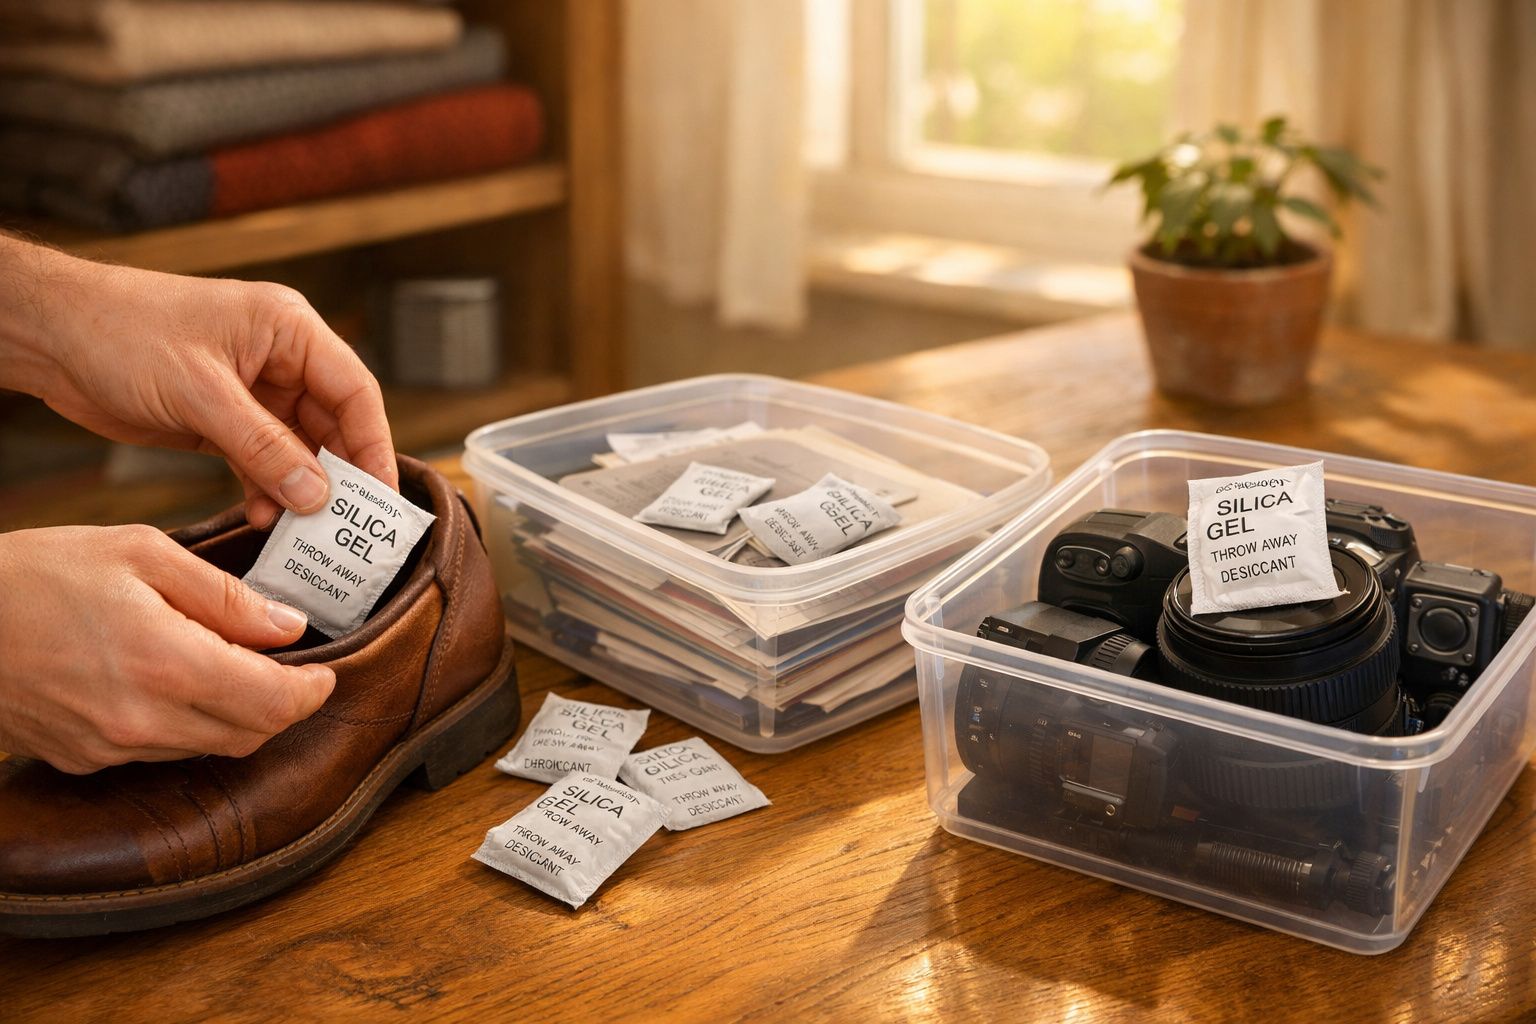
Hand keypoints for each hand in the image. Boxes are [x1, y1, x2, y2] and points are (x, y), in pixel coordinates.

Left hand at [0, 239, 395, 527]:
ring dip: (299, 489)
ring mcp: (252, 391)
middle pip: (333, 424)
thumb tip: (316, 495)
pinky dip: (266, 489)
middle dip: (338, 475)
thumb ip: (262, 446)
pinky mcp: (222, 419)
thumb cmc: (121, 333)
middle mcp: (280, 359)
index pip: (354, 390)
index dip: (373, 444)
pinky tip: (262, 516)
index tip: (380, 496)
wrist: (50, 336)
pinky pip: (262, 461)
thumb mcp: (199, 392)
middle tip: (345, 525)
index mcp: (289, 330)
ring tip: (298, 530)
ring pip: (298, 449)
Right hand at [0, 526, 335, 772]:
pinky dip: (187, 724)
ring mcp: (110, 748)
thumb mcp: (141, 554)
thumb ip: (224, 596)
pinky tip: (175, 683)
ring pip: (209, 747)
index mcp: (167, 663)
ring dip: (236, 716)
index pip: (273, 704)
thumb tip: (289, 626)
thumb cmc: (38, 573)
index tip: (325, 672)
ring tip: (231, 666)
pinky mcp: (84, 760)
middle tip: (288, 667)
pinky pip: (160, 751)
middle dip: (281, 705)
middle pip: (250, 734)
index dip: (312, 692)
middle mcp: (143, 720)